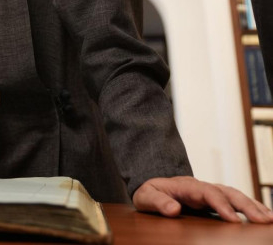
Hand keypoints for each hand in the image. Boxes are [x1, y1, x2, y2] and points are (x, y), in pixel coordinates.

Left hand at [133, 176, 272, 222]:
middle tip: (264, 220)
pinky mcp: (215, 200)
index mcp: (187, 186)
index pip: (208, 193)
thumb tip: (174, 209)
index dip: (221, 205)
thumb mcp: (146, 196)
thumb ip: (158, 202)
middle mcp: (202, 187)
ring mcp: (210, 192)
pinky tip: (264, 216)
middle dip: (246, 205)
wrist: (153, 186)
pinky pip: (235, 201)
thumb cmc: (149, 192)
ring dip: (253, 206)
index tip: (234, 220)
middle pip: (228, 192)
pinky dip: (251, 207)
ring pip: (235, 196)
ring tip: (270, 219)